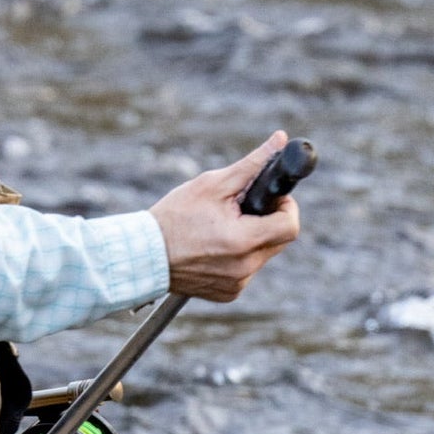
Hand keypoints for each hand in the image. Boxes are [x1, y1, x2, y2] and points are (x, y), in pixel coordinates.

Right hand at [149, 131, 301, 302]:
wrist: (143, 255)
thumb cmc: (175, 216)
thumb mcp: (212, 185)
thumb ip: (251, 164)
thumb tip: (280, 139)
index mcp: (243, 241)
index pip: (290, 225)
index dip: (286, 207)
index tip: (270, 198)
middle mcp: (244, 268)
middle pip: (279, 240)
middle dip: (266, 220)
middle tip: (241, 209)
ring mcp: (236, 284)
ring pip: (262, 255)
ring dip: (252, 239)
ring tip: (220, 229)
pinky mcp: (227, 294)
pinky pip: (246, 271)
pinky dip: (237, 257)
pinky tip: (213, 248)